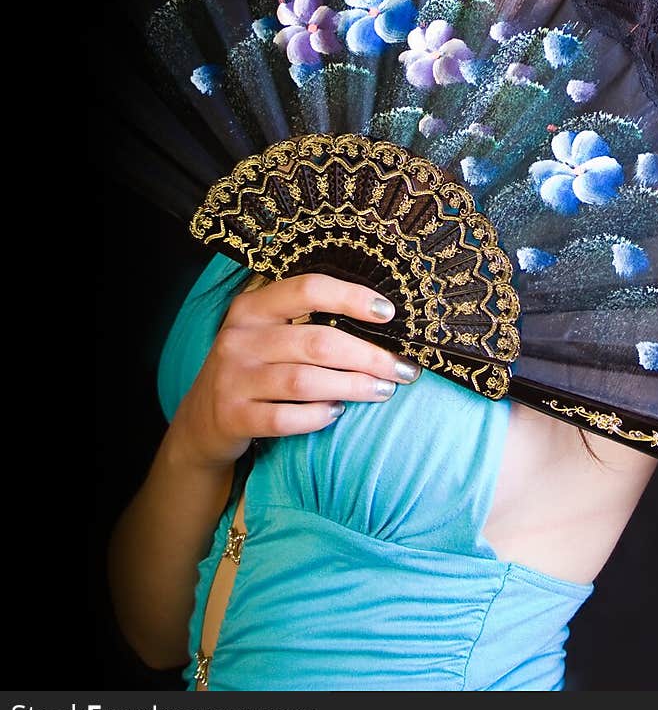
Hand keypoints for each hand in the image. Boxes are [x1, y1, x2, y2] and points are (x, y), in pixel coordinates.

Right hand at [167, 273, 419, 470]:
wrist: (201, 420)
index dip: (351, 297)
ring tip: (384, 390)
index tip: (388, 312)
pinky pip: (286, 418)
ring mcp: (233, 379)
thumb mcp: (265, 333)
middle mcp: (239, 338)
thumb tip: (378, 319)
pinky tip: (338, 413)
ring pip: (306, 382)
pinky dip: (318, 416)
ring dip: (353, 386)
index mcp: (252, 307)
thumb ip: (304, 320)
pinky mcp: (233, 417)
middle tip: (403, 368)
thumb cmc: (252, 367)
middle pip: (318, 342)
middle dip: (369, 356)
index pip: (307, 289)